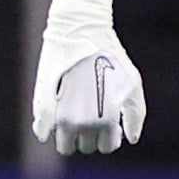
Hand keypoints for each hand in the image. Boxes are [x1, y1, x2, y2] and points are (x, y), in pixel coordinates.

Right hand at [33, 28, 145, 155]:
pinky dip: (49, 129)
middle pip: (85, 147)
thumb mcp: (133, 83)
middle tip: (95, 116)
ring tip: (79, 115)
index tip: (110, 125)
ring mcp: (61, 115)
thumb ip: (135, 115)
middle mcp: (83, 122)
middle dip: (91, 136)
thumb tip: (129, 140)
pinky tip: (59, 113)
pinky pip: (43, 132)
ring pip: (65, 145)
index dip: (109, 138)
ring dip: (72, 136)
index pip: (106, 147)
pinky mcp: (43, 105)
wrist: (80, 32)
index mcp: (107, 119)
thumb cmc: (111, 57)